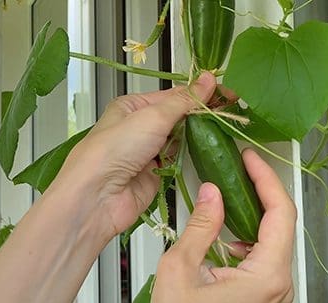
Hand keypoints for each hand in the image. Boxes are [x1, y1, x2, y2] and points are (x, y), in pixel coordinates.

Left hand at [52, 72, 218, 236]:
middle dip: (201, 114)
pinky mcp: (154, 176)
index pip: (172, 95)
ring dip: (197, 137)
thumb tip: (207, 79)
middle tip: (230, 111)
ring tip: (222, 130)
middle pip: (177, 117)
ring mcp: (146, 153)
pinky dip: (190, 158)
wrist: (97, 197)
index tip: (227, 93)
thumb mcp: (152, 116)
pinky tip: (205, 152)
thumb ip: (184, 100)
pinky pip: (177, 162)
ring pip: (180, 140)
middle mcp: (137, 128)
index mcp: (131, 107)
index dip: (200, 93)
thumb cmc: (113, 150)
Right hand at [150, 149, 295, 302]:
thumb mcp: (181, 269)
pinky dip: (244, 237)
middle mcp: (278, 284)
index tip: (250, 158)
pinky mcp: (261, 296)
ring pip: (271, 240)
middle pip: (279, 224)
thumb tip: (211, 193)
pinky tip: (223, 231)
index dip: (266, 179)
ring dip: (250, 214)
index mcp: (267, 276)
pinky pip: (262, 257)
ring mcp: (272, 292)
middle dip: (259, 191)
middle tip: (239, 168)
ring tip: (228, 193)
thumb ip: (200, 225)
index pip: (280, 213)